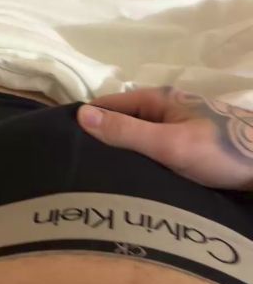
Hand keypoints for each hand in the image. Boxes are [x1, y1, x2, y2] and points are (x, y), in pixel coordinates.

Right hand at [77, 87, 252, 190]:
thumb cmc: (219, 151)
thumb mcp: (168, 143)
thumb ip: (125, 132)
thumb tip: (80, 115)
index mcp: (157, 99)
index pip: (108, 105)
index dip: (86, 122)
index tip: (63, 147)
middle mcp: (164, 110)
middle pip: (121, 122)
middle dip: (101, 142)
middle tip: (77, 172)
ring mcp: (176, 130)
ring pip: (136, 141)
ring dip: (121, 156)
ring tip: (96, 181)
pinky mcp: (186, 150)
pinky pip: (152, 154)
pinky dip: (139, 165)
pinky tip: (129, 184)